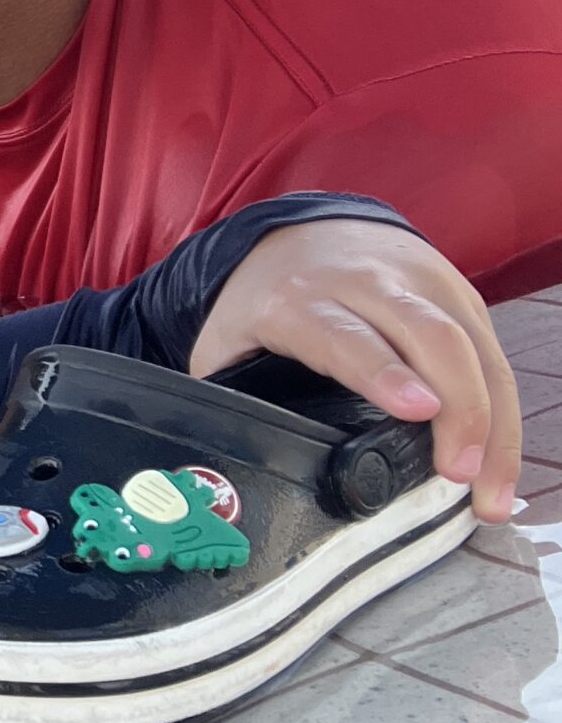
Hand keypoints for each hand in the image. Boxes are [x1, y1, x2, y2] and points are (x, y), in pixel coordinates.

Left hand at [190, 219, 519, 520]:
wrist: (299, 232)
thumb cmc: (262, 300)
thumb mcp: (225, 338)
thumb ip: (224, 390)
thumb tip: (219, 461)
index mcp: (299, 299)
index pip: (346, 335)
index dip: (384, 370)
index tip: (419, 408)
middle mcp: (367, 284)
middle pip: (429, 338)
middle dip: (459, 407)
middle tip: (462, 474)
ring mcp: (421, 283)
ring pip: (472, 346)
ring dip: (493, 421)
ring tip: (492, 491)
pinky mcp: (458, 293)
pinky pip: (491, 351)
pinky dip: (503, 408)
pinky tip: (501, 460)